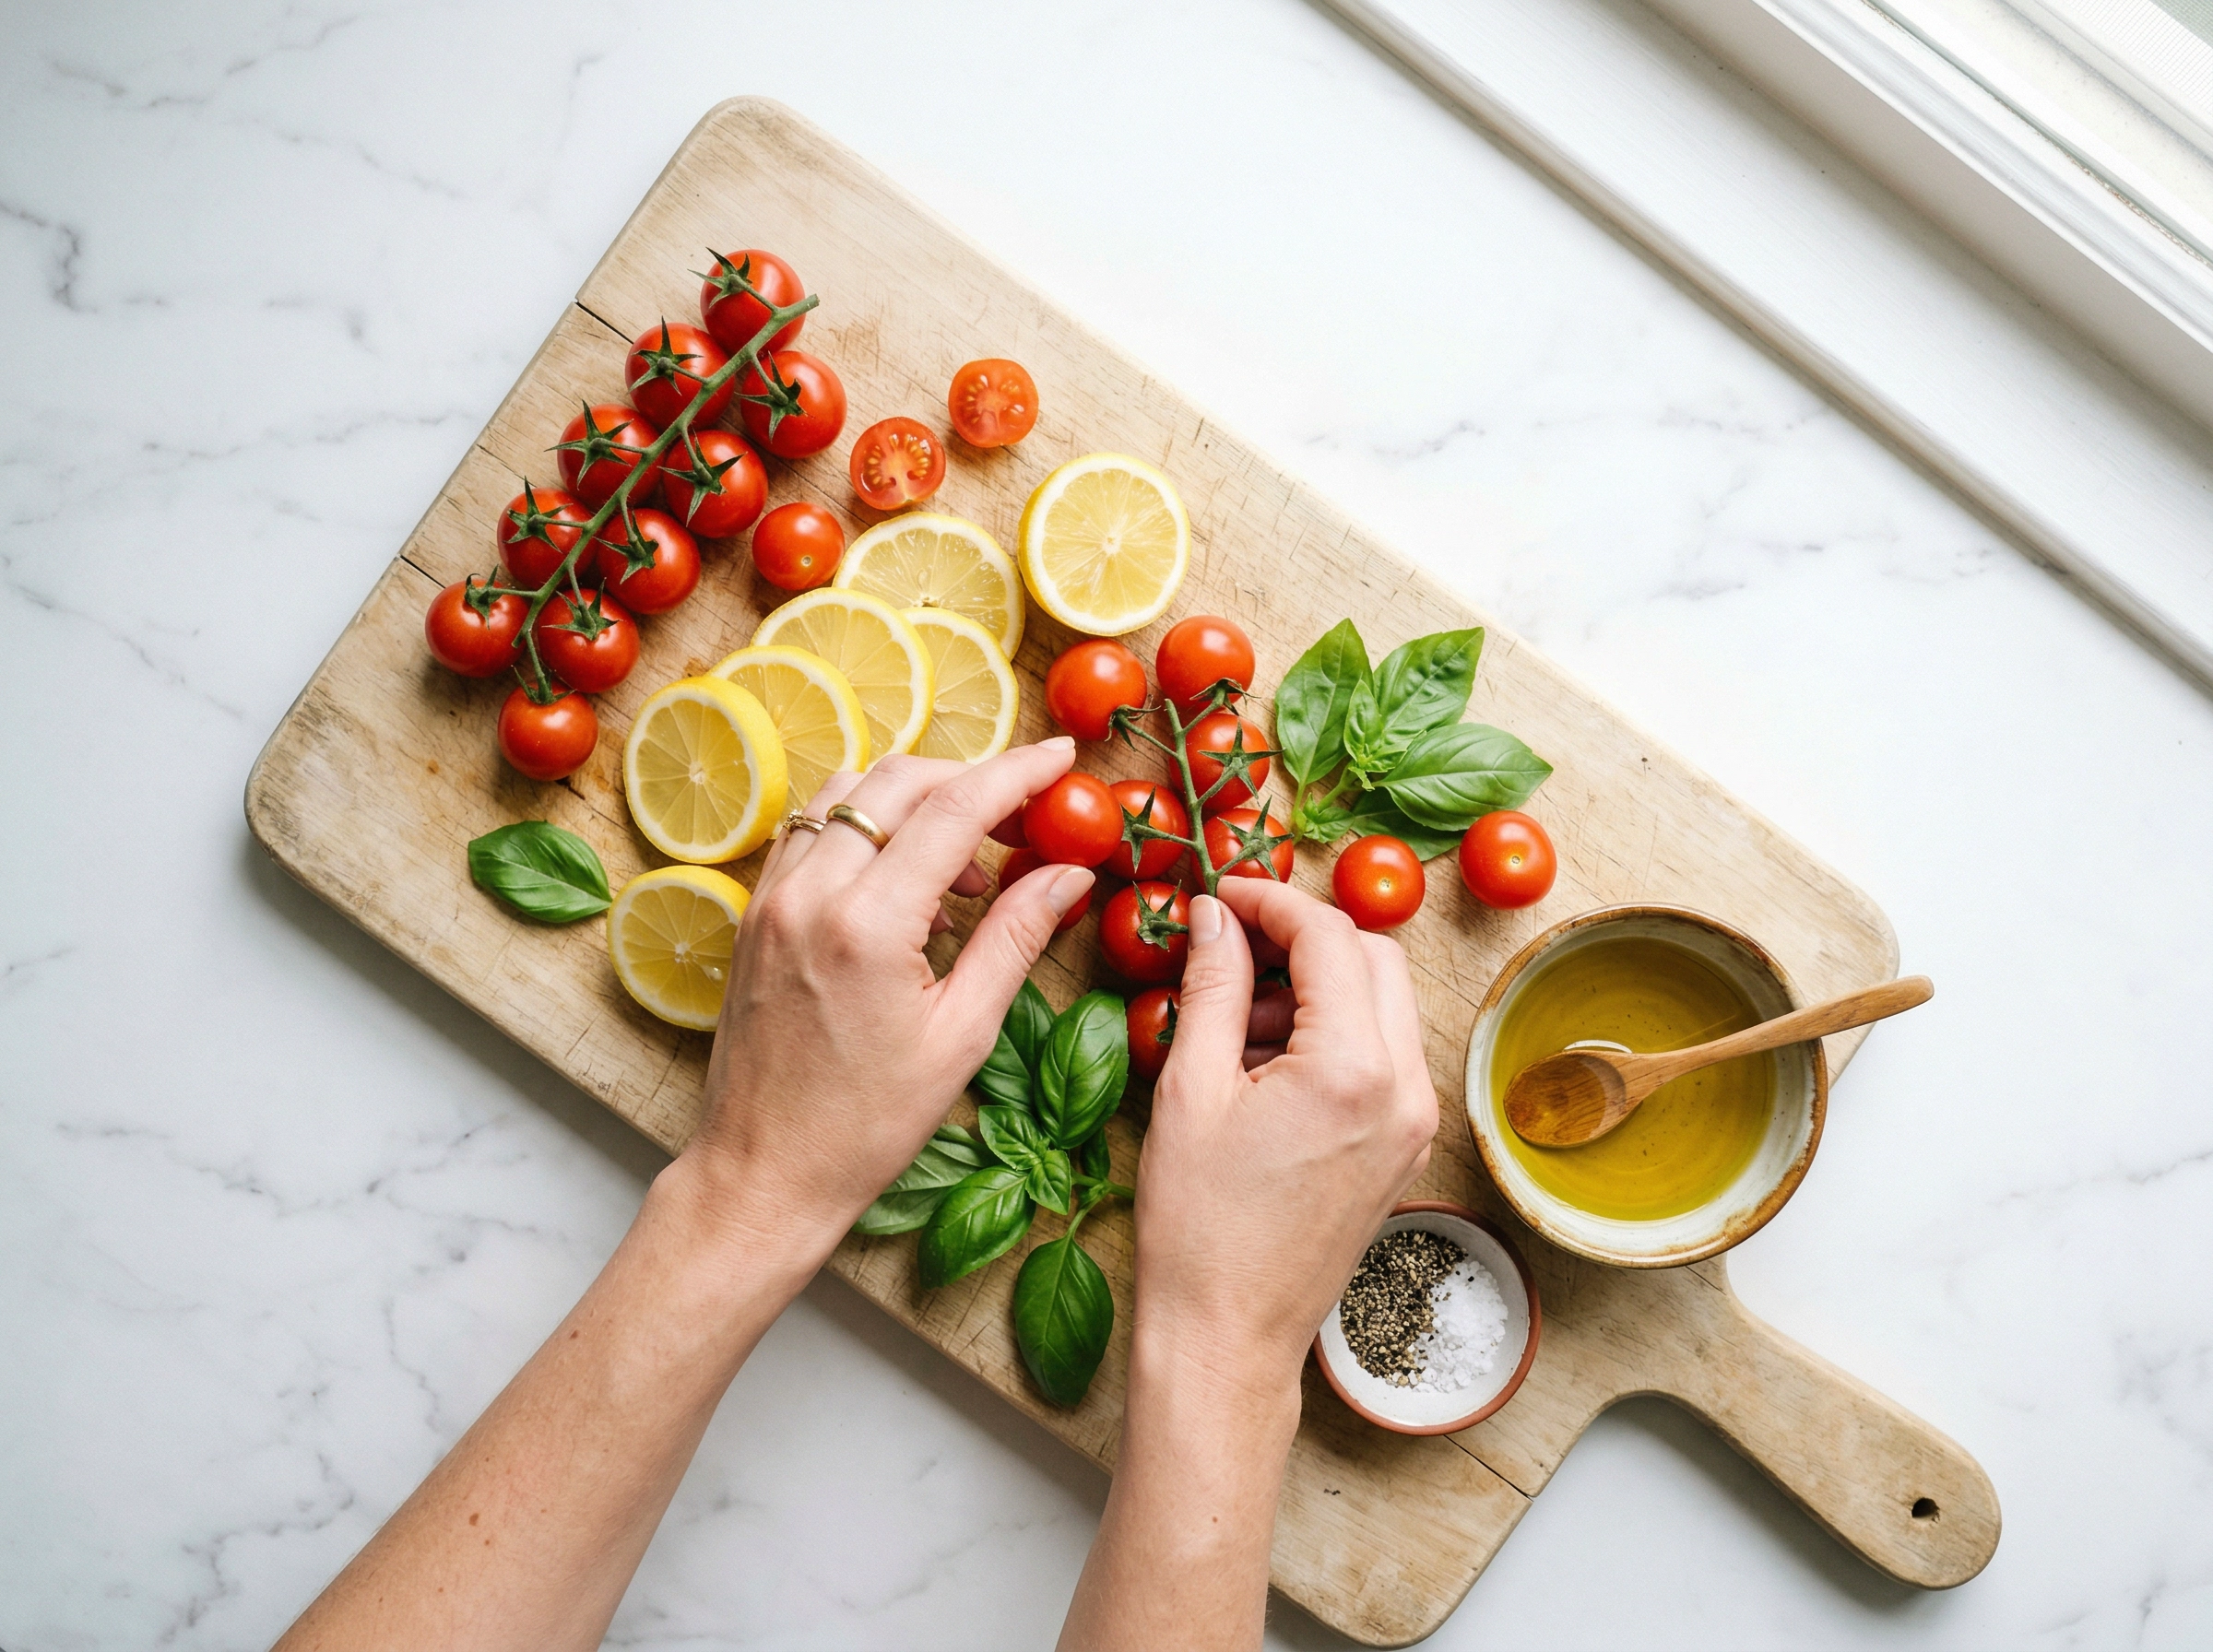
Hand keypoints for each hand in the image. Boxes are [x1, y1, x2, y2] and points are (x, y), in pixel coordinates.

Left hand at [682, 741, 1094, 1257]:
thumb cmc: (866, 1125)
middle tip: (1024, 812)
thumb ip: (1016, 937)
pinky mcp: (752, 915)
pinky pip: (813, 832)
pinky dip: (867, 829)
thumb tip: (1069, 872)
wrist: (762, 1173)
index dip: (1018, 771)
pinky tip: (906, 884)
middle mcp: (809, 894)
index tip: (1063, 756)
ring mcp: (770, 900)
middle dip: (970, 778)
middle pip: (899, 780)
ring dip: (914, 799)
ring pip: (847, 794)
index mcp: (867, 925)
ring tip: (967, 863)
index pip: (954, 807)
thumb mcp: (962, 1035)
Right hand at [1134, 879, 1437, 1393]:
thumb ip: (1214, 986)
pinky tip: (1264, 1067)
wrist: (1227, 1336)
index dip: (1270, 901)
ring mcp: (1414, 1121)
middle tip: (1231, 947)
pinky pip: (1381, 1056)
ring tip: (1237, 1025)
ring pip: (1382, 1004)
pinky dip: (1331, 1036)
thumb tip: (1215, 916)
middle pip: (1372, 958)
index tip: (1221, 894)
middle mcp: (1406, 1089)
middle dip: (1302, 940)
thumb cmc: (1199, 1226)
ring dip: (1317, 989)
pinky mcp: (1404, 1147)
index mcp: (1355, 1069)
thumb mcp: (1192, 1088)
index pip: (1329, 938)